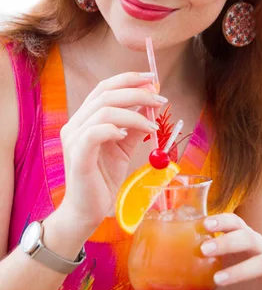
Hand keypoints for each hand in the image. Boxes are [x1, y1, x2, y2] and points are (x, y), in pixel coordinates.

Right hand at [60, 72, 164, 229]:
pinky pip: (95, 133)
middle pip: (106, 94)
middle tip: (160, 99)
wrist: (87, 210)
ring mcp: (74, 139)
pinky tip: (126, 135)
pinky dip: (114, 128)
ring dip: (133, 113)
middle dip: (137, 92)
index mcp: (85, 119)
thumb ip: (134, 126)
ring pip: (103, 111)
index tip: (153, 79)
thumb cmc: (102, 178)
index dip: (129, 79)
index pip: (105, 88)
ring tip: (152, 125)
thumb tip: (151, 105)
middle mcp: (75, 124)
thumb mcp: (123, 147)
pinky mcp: (78, 156)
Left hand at [201, 213, 261, 289]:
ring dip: (240, 270)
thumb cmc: (226, 278)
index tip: (204, 224)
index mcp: (242, 237)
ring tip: (217, 279)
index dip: (221, 221)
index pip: (234, 222)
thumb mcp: (211, 265)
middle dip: (225, 242)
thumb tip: (167, 245)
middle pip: (247, 237)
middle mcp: (258, 246)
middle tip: (204, 250)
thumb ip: (197, 254)